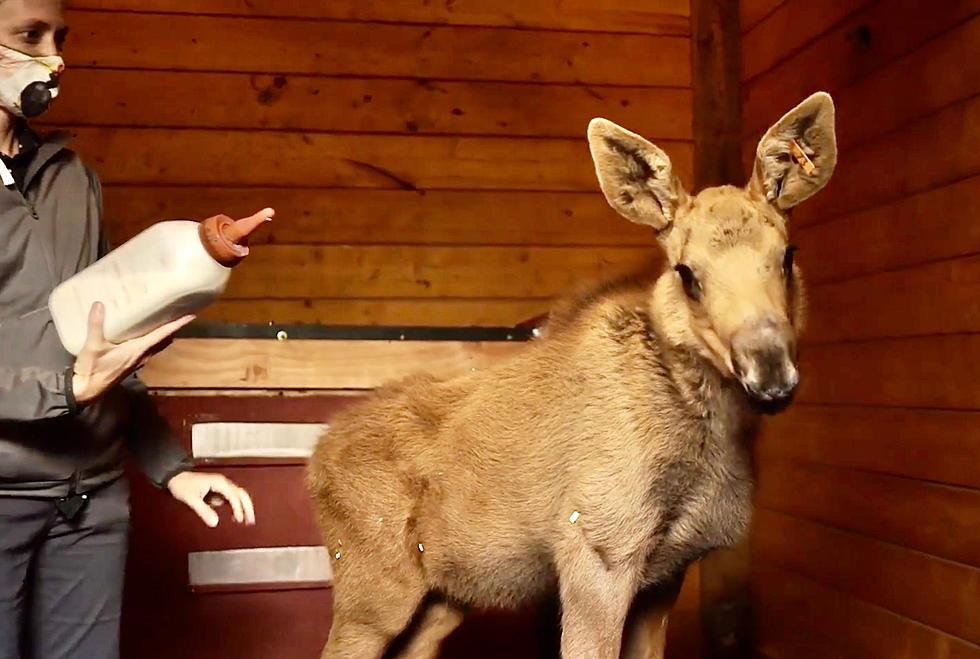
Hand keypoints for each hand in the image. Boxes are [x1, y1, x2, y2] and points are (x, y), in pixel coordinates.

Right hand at [72, 302, 194, 404]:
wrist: (87, 390)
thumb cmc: (93, 369)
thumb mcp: (93, 346)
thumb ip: (96, 325)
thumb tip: (99, 304)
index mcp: (138, 350)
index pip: (162, 335)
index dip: (177, 325)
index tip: (191, 316)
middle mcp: (142, 355)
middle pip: (164, 340)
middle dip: (173, 328)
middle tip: (180, 313)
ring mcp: (137, 360)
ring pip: (157, 345)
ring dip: (164, 334)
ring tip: (166, 320)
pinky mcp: (130, 363)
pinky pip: (147, 348)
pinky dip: (152, 339)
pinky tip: (144, 333)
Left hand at [167, 471, 255, 527]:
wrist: (174, 476)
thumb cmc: (182, 484)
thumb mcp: (192, 499)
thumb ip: (203, 511)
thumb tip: (215, 522)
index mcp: (219, 482)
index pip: (234, 496)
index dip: (238, 509)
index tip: (239, 520)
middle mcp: (222, 482)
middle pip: (241, 494)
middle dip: (247, 507)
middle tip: (251, 521)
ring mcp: (221, 485)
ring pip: (238, 495)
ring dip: (243, 507)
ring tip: (246, 520)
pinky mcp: (217, 489)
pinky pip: (231, 498)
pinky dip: (235, 506)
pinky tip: (234, 515)